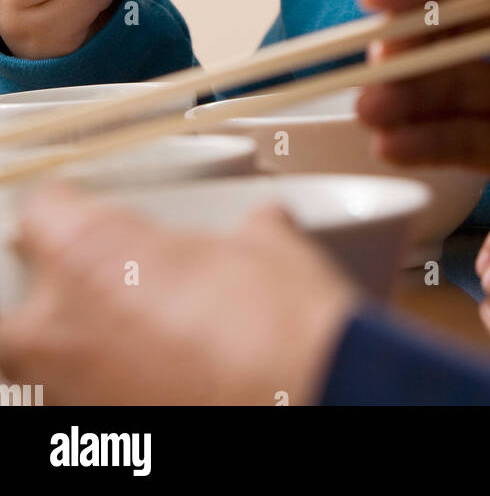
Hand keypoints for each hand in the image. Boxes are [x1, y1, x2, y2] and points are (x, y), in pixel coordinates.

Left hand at [0, 183, 361, 404]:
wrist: (306, 396)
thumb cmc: (276, 321)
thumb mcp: (265, 248)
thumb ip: (245, 230)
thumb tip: (262, 226)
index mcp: (87, 255)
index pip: (40, 212)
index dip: (67, 207)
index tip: (85, 209)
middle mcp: (63, 327)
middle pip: (16, 309)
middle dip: (47, 297)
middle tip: (96, 285)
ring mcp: (77, 391)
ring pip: (46, 367)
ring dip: (80, 349)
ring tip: (135, 337)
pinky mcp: (100, 434)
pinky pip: (89, 403)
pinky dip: (112, 389)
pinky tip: (157, 377)